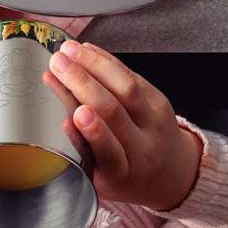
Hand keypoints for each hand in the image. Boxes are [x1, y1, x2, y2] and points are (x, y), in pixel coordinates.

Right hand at [45, 40, 201, 210]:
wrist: (169, 173)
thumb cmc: (125, 176)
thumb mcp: (100, 176)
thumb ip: (83, 152)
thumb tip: (59, 118)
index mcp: (122, 174)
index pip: (110, 153)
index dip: (94, 132)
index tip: (77, 115)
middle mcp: (143, 148)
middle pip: (114, 111)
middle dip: (82, 83)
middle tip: (58, 65)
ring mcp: (154, 122)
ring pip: (126, 87)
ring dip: (94, 64)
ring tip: (68, 50)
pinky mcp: (159, 101)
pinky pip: (131, 75)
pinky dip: (107, 61)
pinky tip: (86, 50)